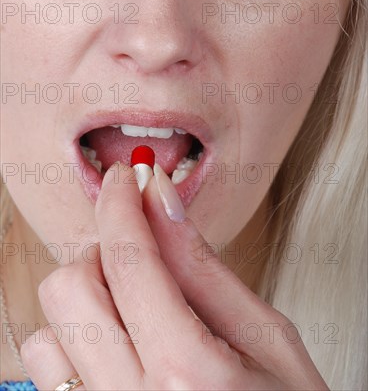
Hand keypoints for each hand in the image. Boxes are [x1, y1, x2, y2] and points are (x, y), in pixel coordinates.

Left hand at [21, 163, 328, 389]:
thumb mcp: (268, 338)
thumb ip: (205, 267)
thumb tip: (162, 200)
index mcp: (188, 375)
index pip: (130, 259)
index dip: (122, 204)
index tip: (126, 177)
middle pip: (68, 289)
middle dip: (100, 254)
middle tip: (140, 255)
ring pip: (44, 333)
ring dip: (84, 304)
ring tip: (133, 310)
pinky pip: (48, 377)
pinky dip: (75, 344)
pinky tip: (121, 347)